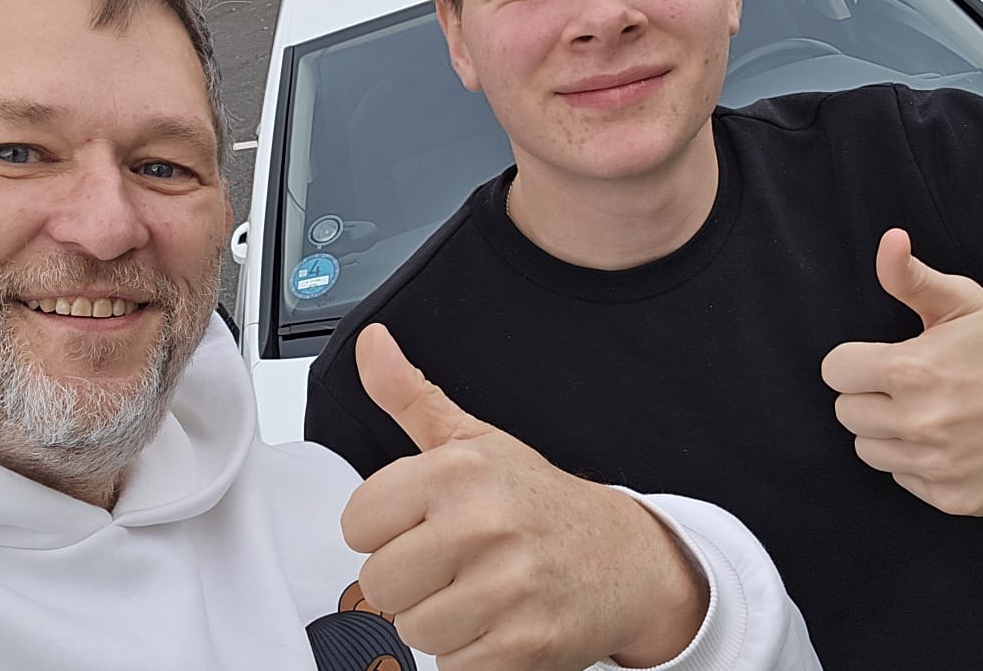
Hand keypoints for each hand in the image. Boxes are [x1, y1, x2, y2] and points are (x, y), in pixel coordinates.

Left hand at [342, 325, 706, 670]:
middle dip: (412, 583)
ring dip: (441, 623)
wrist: (626, 559)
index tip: (423, 527)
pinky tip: (500, 623)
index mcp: (456, 471)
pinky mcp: (522, 645)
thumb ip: (410, 396)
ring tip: (479, 595)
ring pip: (412, 630)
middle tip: (455, 566)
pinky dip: (472, 656)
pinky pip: (453, 667)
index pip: (356, 524)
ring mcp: (504, 588)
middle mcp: (480, 524)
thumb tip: (369, 344)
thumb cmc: (540, 502)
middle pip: (379, 584)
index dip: (386, 532)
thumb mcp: (476, 441)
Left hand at [822, 229, 982, 515]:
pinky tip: (952, 442)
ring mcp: (937, 465)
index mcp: (911, 370)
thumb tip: (889, 243)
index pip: (834, 372)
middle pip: (846, 414)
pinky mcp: (954, 498)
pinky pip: (905, 480)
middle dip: (871, 397)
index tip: (881, 361)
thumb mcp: (963, 300)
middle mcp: (920, 422)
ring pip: (869, 451)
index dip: (856, 362)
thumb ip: (911, 276)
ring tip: (932, 413)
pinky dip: (920, 465)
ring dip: (890, 434)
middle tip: (912, 388)